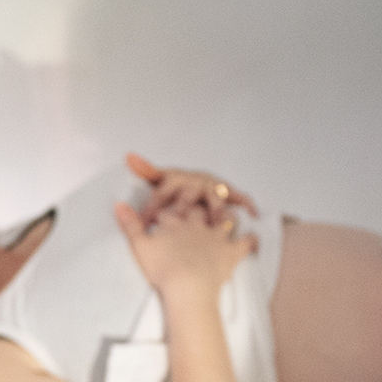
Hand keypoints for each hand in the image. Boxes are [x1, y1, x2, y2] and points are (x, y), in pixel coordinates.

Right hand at [113, 200, 254, 299]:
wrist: (187, 285)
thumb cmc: (162, 268)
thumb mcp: (139, 245)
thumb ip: (129, 224)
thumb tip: (118, 204)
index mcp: (175, 224)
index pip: (169, 213)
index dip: (166, 213)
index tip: (164, 216)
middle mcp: (196, 226)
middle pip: (198, 212)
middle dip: (196, 208)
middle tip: (197, 208)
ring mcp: (216, 238)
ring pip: (224, 220)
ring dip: (226, 218)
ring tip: (227, 216)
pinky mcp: (231, 253)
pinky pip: (246, 242)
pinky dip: (251, 239)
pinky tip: (254, 236)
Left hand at [127, 153, 258, 226]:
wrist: (199, 180)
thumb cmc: (176, 184)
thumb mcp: (160, 179)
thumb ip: (146, 171)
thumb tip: (128, 156)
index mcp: (175, 179)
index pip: (161, 193)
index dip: (153, 208)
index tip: (145, 224)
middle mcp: (195, 181)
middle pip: (189, 196)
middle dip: (184, 210)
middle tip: (178, 224)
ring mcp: (212, 186)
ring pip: (215, 199)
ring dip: (216, 211)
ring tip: (216, 224)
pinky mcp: (228, 191)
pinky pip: (240, 197)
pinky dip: (247, 204)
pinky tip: (253, 213)